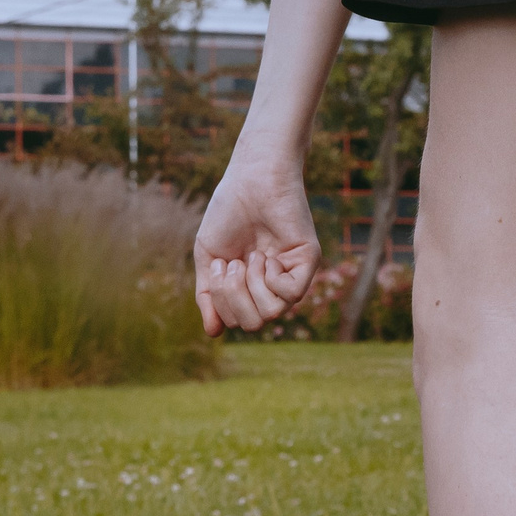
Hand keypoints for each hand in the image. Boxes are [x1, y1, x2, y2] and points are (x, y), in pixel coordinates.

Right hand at [193, 154, 320, 336]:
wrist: (249, 180)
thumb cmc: (228, 214)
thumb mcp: (208, 258)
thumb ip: (208, 296)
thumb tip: (213, 334)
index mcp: (249, 288)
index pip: (235, 322)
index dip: (220, 301)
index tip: (220, 264)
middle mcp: (271, 287)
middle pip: (252, 323)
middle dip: (233, 296)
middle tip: (234, 262)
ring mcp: (290, 275)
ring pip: (271, 314)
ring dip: (252, 285)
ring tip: (253, 256)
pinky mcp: (307, 263)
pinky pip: (291, 295)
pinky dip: (272, 278)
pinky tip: (269, 256)